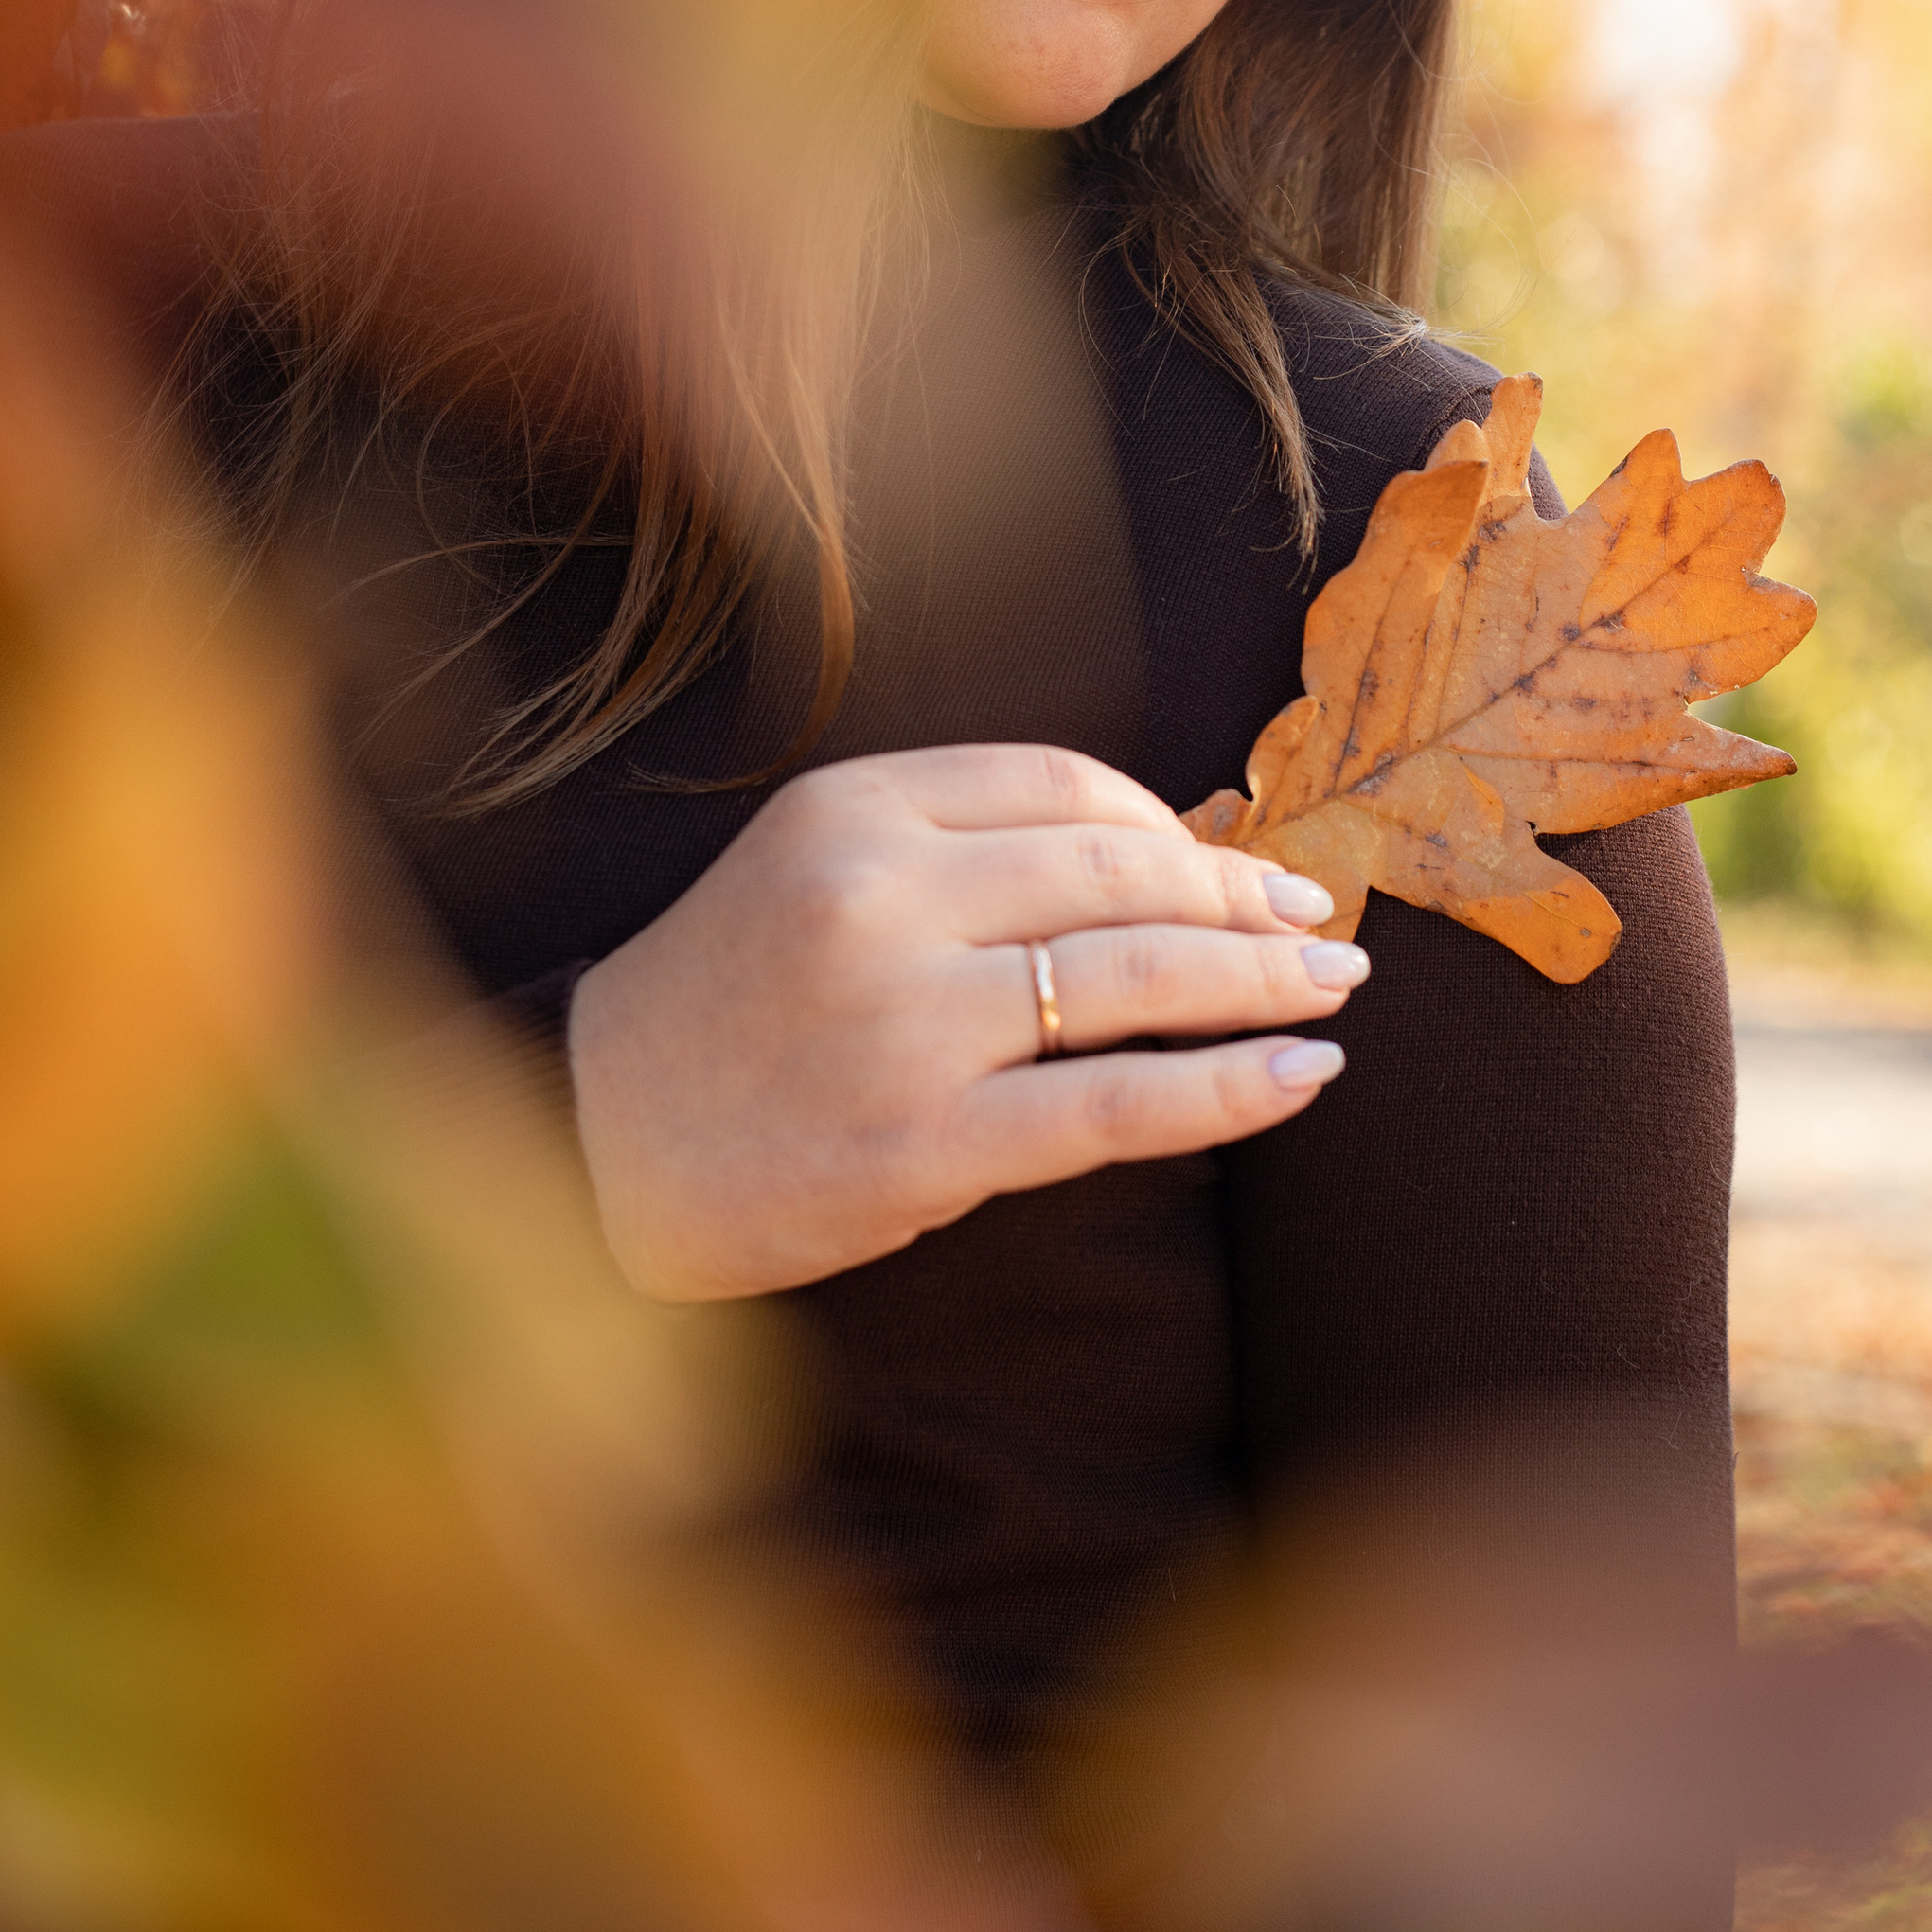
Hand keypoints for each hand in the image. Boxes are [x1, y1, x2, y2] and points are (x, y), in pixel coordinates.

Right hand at [566, 742, 1362, 1299]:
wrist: (598, 1145)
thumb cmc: (731, 1010)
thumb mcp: (823, 877)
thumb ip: (976, 851)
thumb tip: (1186, 839)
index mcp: (852, 810)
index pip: (1062, 786)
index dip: (1174, 825)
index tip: (1243, 865)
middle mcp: (878, 897)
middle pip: (1116, 873)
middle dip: (1242, 898)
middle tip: (1323, 923)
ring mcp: (903, 1023)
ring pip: (1134, 979)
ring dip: (1261, 980)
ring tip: (1334, 987)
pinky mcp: (923, 1144)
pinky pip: (1115, 1106)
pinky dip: (1227, 1090)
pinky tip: (1298, 1077)